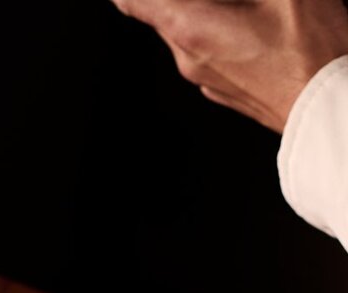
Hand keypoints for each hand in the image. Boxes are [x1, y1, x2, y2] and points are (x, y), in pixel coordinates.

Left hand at [111, 0, 347, 131]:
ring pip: (188, 32)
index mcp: (191, 28)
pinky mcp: (225, 90)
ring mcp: (205, 80)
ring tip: (242, 6)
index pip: (134, 2)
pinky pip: (209, 52)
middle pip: (162, 13)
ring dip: (201, 11)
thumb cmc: (315, 52)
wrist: (333, 113)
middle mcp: (188, 59)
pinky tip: (250, 21)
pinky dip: (217, 30)